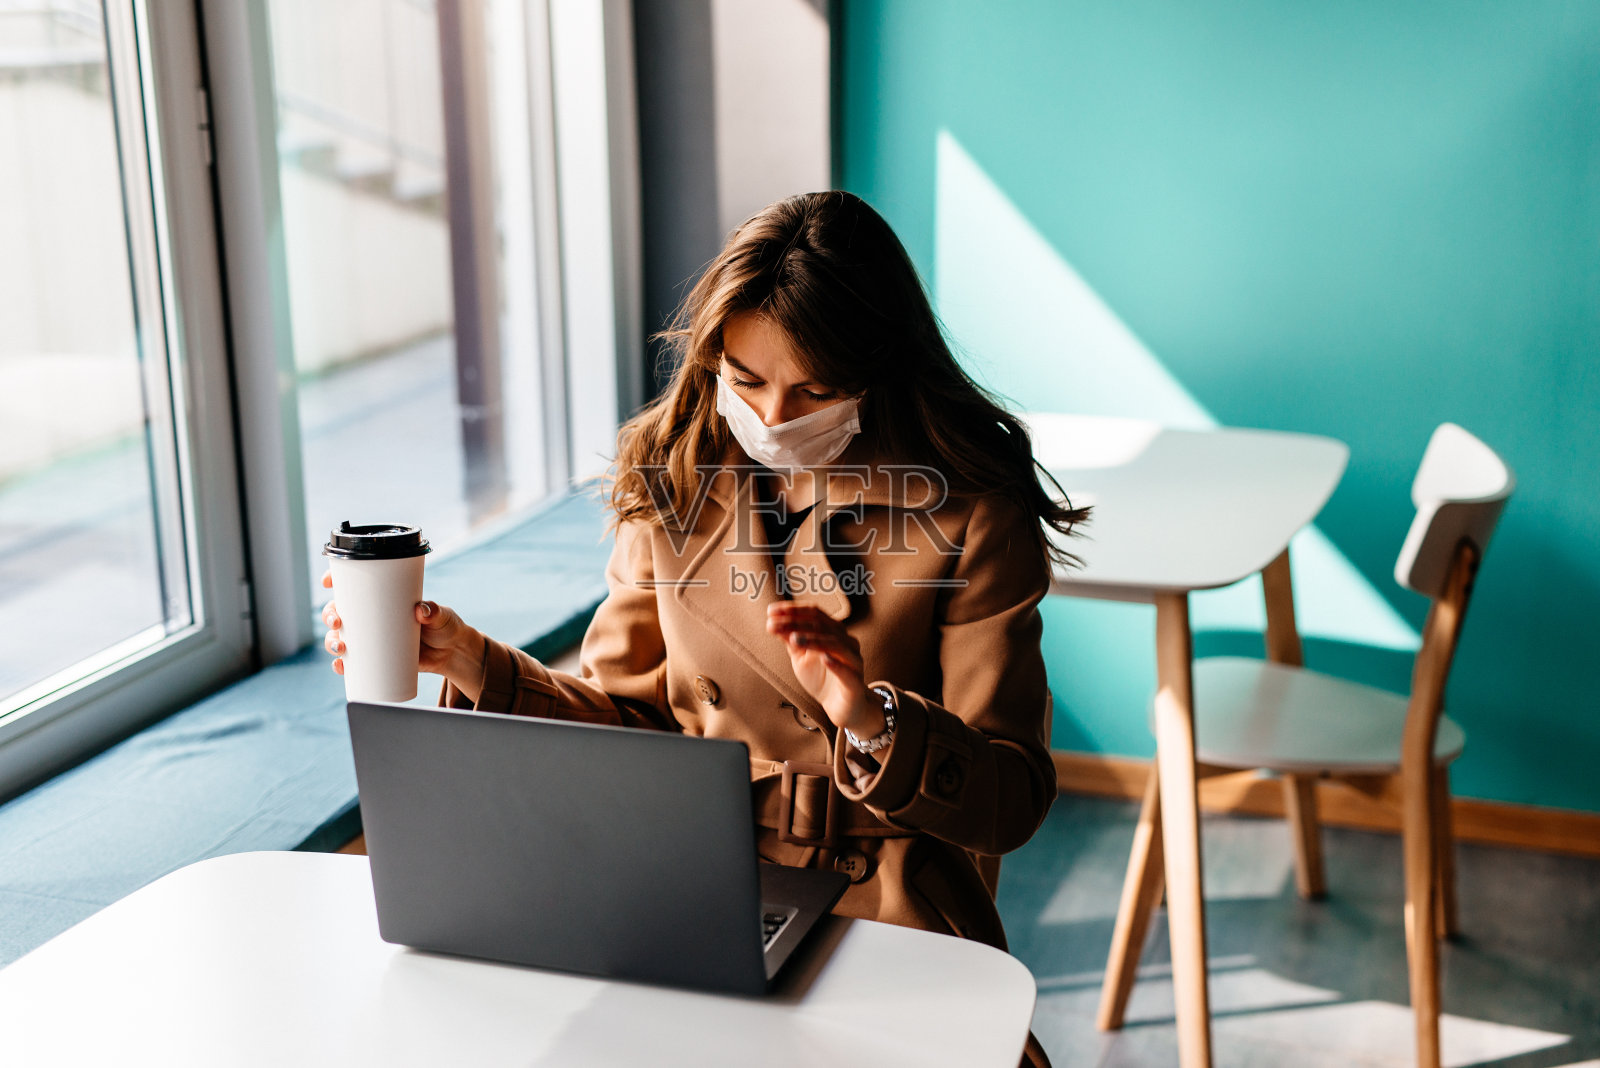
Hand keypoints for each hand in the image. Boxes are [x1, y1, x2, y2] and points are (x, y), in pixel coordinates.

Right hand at [320, 571, 487, 698]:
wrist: (452, 653)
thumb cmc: (445, 626)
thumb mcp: (442, 615)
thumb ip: (434, 611)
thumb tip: (422, 611)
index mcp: (384, 598)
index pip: (354, 585)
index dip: (335, 580)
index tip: (328, 582)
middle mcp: (372, 617)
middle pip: (339, 612)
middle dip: (330, 616)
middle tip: (338, 623)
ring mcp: (372, 639)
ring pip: (340, 637)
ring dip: (331, 642)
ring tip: (340, 648)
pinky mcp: (376, 659)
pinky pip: (352, 662)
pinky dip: (342, 665)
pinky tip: (340, 667)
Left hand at [766, 603, 881, 737]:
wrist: (840, 707)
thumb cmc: (821, 678)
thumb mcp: (800, 657)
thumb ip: (790, 640)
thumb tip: (772, 623)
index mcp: (833, 632)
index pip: (815, 614)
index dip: (793, 610)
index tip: (771, 611)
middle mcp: (846, 641)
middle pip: (822, 626)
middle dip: (797, 623)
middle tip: (775, 624)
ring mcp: (853, 660)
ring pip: (835, 644)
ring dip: (814, 640)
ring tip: (794, 639)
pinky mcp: (856, 682)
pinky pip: (847, 671)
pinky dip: (836, 664)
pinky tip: (824, 658)